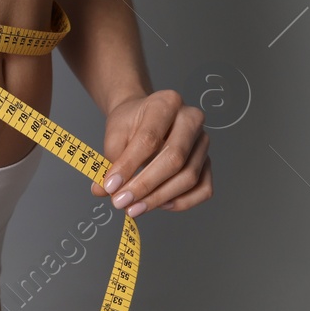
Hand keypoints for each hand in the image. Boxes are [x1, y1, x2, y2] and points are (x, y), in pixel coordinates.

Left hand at [90, 90, 212, 216]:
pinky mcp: (207, 161)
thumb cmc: (132, 123)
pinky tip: (159, 204)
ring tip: (135, 207)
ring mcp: (202, 141)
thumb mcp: (115, 133)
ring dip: (160, 198)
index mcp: (167, 103)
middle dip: (146, 186)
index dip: (129, 165)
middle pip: (174, 159)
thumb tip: (102, 190)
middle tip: (122, 202)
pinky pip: (203, 189)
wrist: (145, 117)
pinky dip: (181, 202)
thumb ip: (109, 160)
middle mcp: (191, 119)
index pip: (150, 139)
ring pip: (189, 177)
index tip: (111, 185)